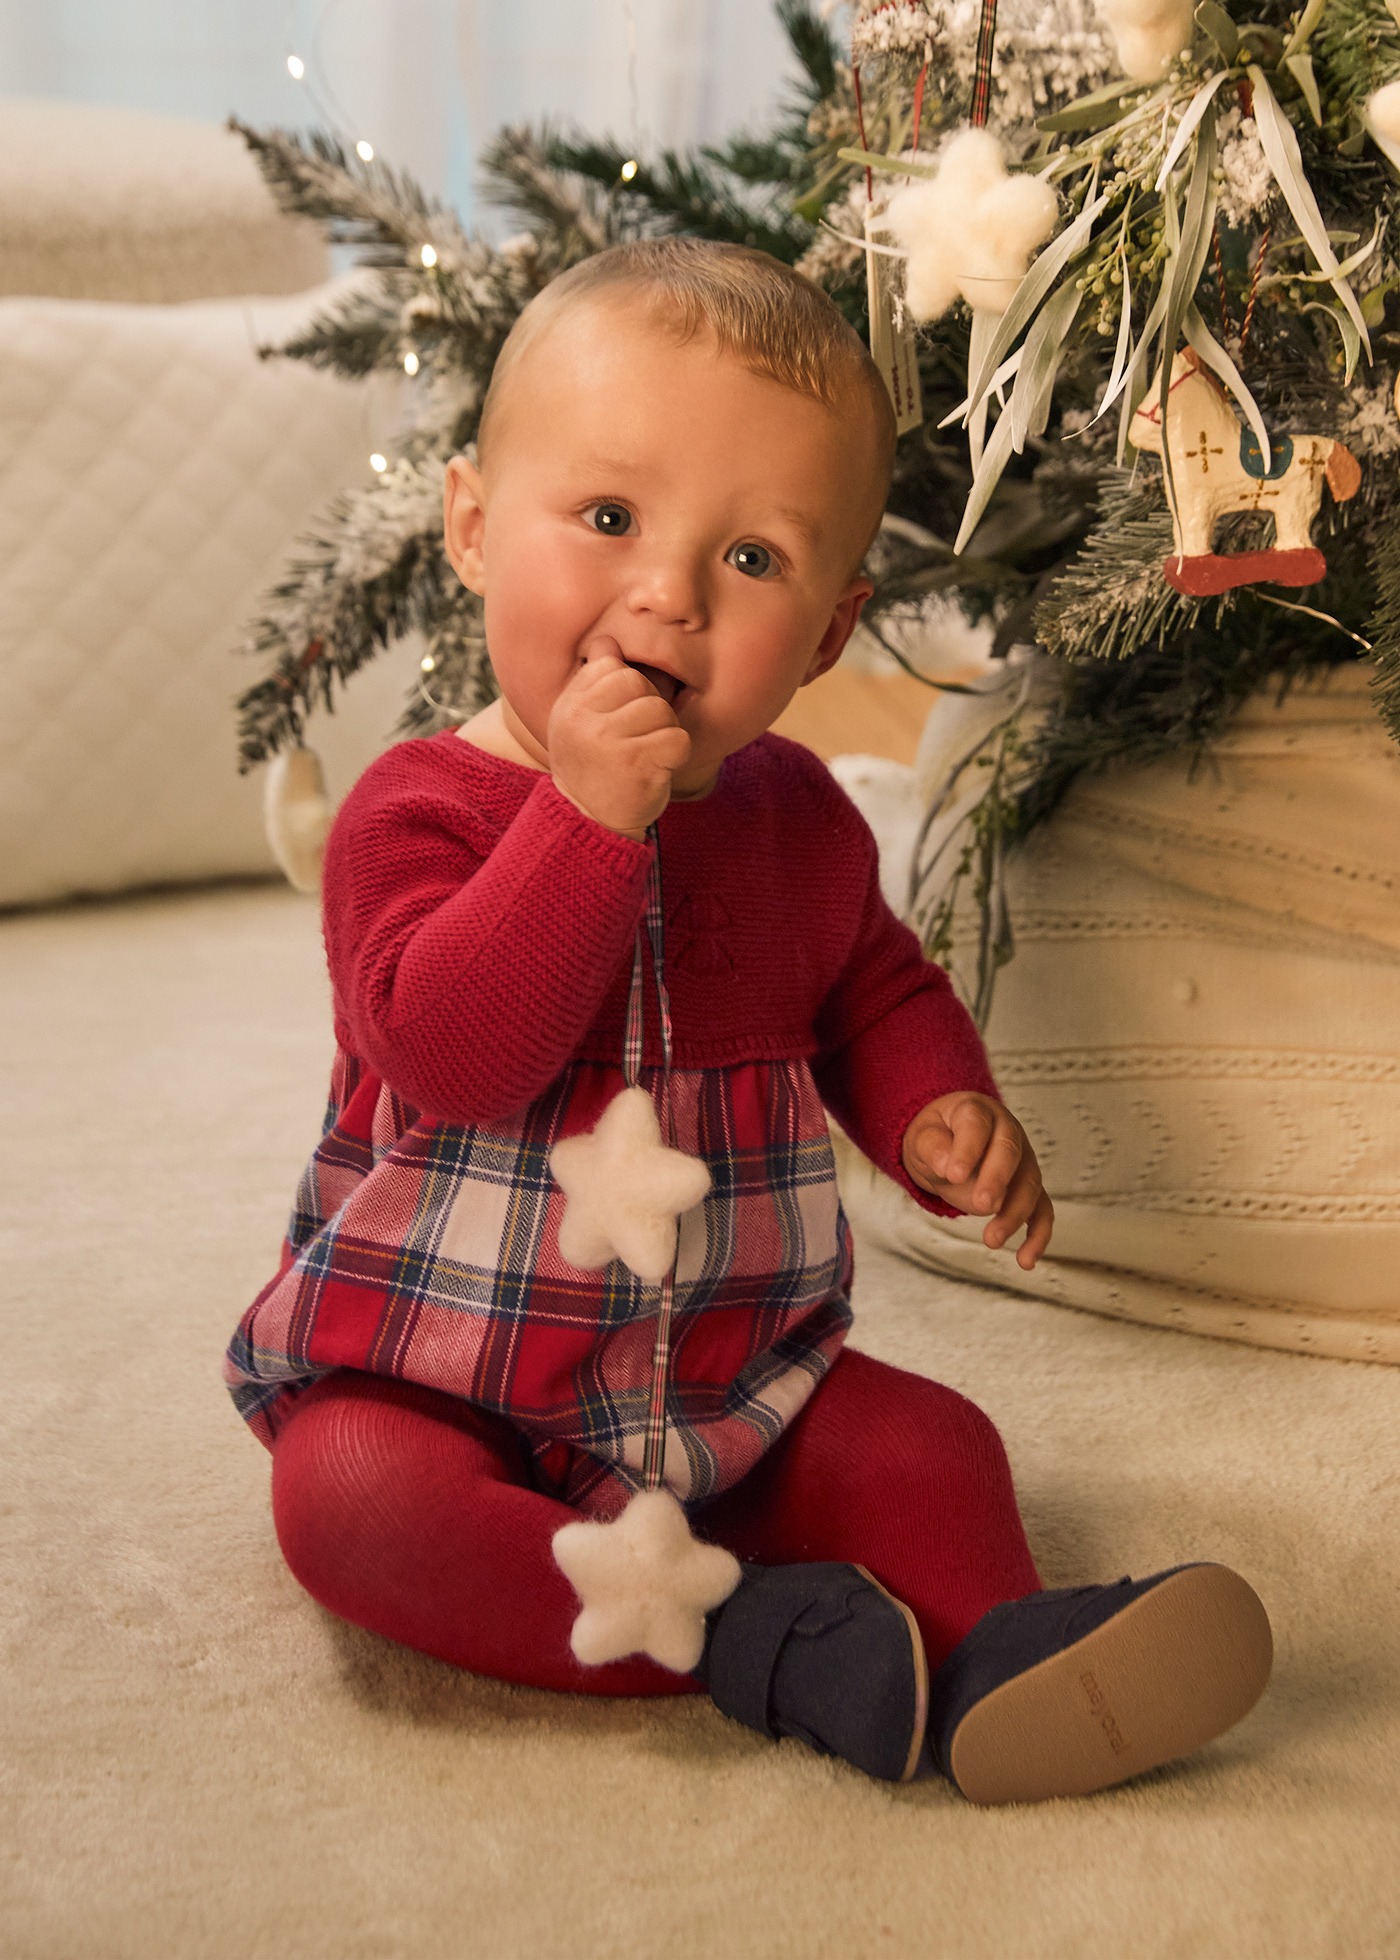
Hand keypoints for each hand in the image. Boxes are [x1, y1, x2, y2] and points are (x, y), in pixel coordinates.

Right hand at [547, 638, 691, 837]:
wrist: (591, 822)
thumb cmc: (592, 766)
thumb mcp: (579, 722)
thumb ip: (594, 681)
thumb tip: (607, 642)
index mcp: (570, 705)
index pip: (613, 667)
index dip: (628, 690)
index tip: (620, 720)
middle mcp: (584, 721)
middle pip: (640, 684)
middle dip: (649, 709)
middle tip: (637, 740)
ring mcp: (609, 743)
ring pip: (661, 710)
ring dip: (664, 733)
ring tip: (646, 755)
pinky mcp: (637, 765)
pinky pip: (678, 739)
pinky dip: (676, 755)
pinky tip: (657, 769)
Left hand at [901, 1092, 1053, 1270]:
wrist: (949, 1140)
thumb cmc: (937, 1136)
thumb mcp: (922, 1135)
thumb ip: (932, 1146)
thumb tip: (947, 1166)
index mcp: (978, 1112)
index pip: (976, 1125)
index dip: (968, 1149)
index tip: (953, 1174)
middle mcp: (1007, 1131)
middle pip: (1010, 1153)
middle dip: (998, 1180)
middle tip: (980, 1204)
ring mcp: (1023, 1160)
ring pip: (1029, 1184)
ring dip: (1014, 1214)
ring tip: (991, 1239)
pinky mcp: (1029, 1187)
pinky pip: (1041, 1210)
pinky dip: (1037, 1236)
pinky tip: (1026, 1260)